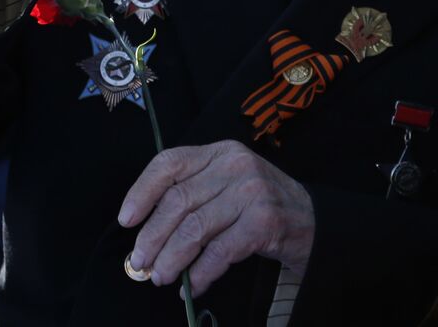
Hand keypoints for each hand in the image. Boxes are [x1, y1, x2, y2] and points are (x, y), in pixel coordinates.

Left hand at [118, 140, 315, 295]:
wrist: (311, 221)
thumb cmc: (258, 206)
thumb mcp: (226, 185)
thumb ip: (192, 195)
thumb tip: (145, 233)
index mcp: (220, 151)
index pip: (170, 162)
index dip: (142, 191)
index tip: (125, 220)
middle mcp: (236, 165)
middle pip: (178, 200)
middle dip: (152, 236)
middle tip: (140, 262)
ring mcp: (252, 192)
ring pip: (195, 228)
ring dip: (172, 259)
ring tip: (161, 277)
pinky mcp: (264, 222)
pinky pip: (220, 252)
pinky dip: (201, 274)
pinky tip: (194, 285)